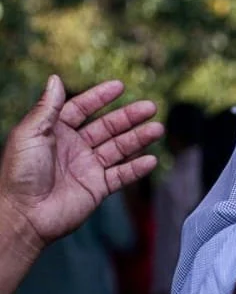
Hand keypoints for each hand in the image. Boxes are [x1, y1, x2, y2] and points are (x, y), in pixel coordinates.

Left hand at [0, 77, 161, 252]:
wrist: (24, 214)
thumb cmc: (19, 174)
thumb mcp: (29, 134)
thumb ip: (46, 107)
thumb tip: (55, 78)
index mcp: (55, 132)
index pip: (81, 109)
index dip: (100, 97)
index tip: (119, 86)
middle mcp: (73, 148)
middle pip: (107, 127)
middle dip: (129, 117)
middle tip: (150, 107)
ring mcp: (87, 167)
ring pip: (119, 148)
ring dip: (139, 138)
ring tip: (157, 129)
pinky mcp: (97, 188)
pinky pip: (122, 175)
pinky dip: (137, 168)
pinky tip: (151, 160)